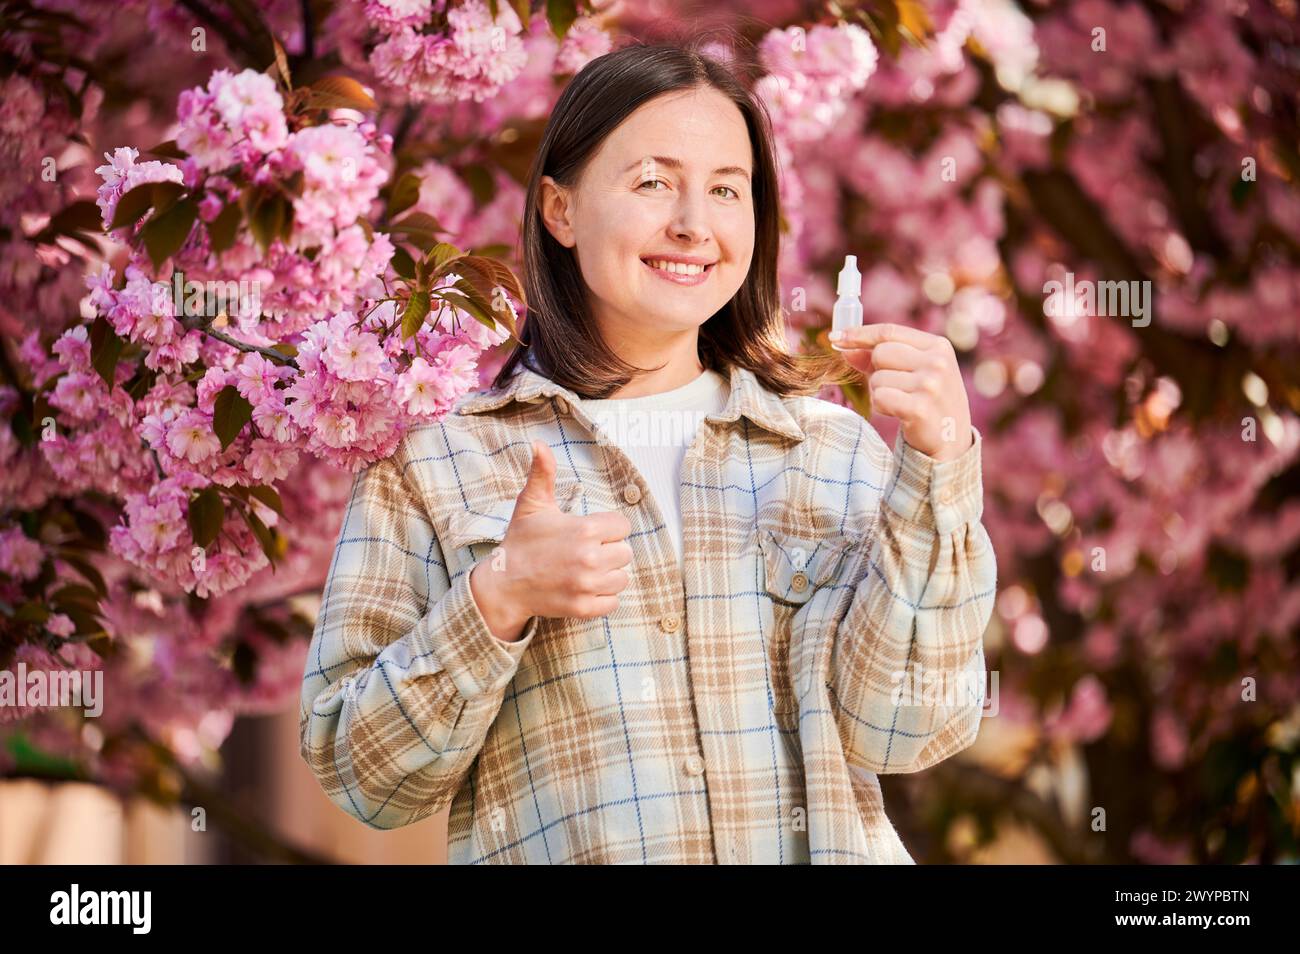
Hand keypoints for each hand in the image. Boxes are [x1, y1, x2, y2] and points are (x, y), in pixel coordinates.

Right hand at [469, 439, 633, 640]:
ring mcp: (587, 585)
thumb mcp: (531, 504)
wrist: (504, 584)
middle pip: (625, 552)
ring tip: (585, 570)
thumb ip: (542, 473)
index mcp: (584, 530)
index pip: (622, 526)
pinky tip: (584, 587)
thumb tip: (538, 443)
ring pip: (622, 577)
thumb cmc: (521, 542)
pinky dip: (603, 597)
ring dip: (608, 574)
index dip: (607, 528)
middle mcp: (589, 558)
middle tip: (585, 552)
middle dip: (608, 551)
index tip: (588, 532)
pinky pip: (613, 602)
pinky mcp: (583, 608)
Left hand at [829, 323, 972, 462]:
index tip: (836, 338)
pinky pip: (880, 398)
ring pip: (877, 378)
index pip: (889, 332)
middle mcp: (937, 362)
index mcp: (938, 346)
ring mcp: (931, 385)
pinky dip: (881, 407)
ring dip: (880, 393)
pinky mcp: (920, 408)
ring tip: (901, 403)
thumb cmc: (928, 400)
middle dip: (876, 371)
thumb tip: (845, 348)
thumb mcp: (913, 371)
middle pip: (881, 353)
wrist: (951, 440)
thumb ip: (879, 358)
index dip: (859, 334)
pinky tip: (899, 413)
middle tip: (894, 387)